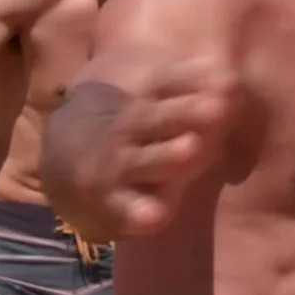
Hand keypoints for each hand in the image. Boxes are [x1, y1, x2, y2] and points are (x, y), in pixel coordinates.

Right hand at [44, 55, 238, 241]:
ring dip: (166, 156)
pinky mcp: (110, 202)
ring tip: (192, 149)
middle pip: (155, 118)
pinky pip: (124, 209)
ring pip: (143, 161)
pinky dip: (136, 212)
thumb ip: (191, 83)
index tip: (231, 83)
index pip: (165, 82)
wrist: (61, 153)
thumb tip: (233, 79)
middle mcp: (125, 127)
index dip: (195, 81)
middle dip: (185, 113)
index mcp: (138, 96)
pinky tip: (155, 215)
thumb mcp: (149, 92)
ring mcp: (116, 165)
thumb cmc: (126, 120)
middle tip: (219, 108)